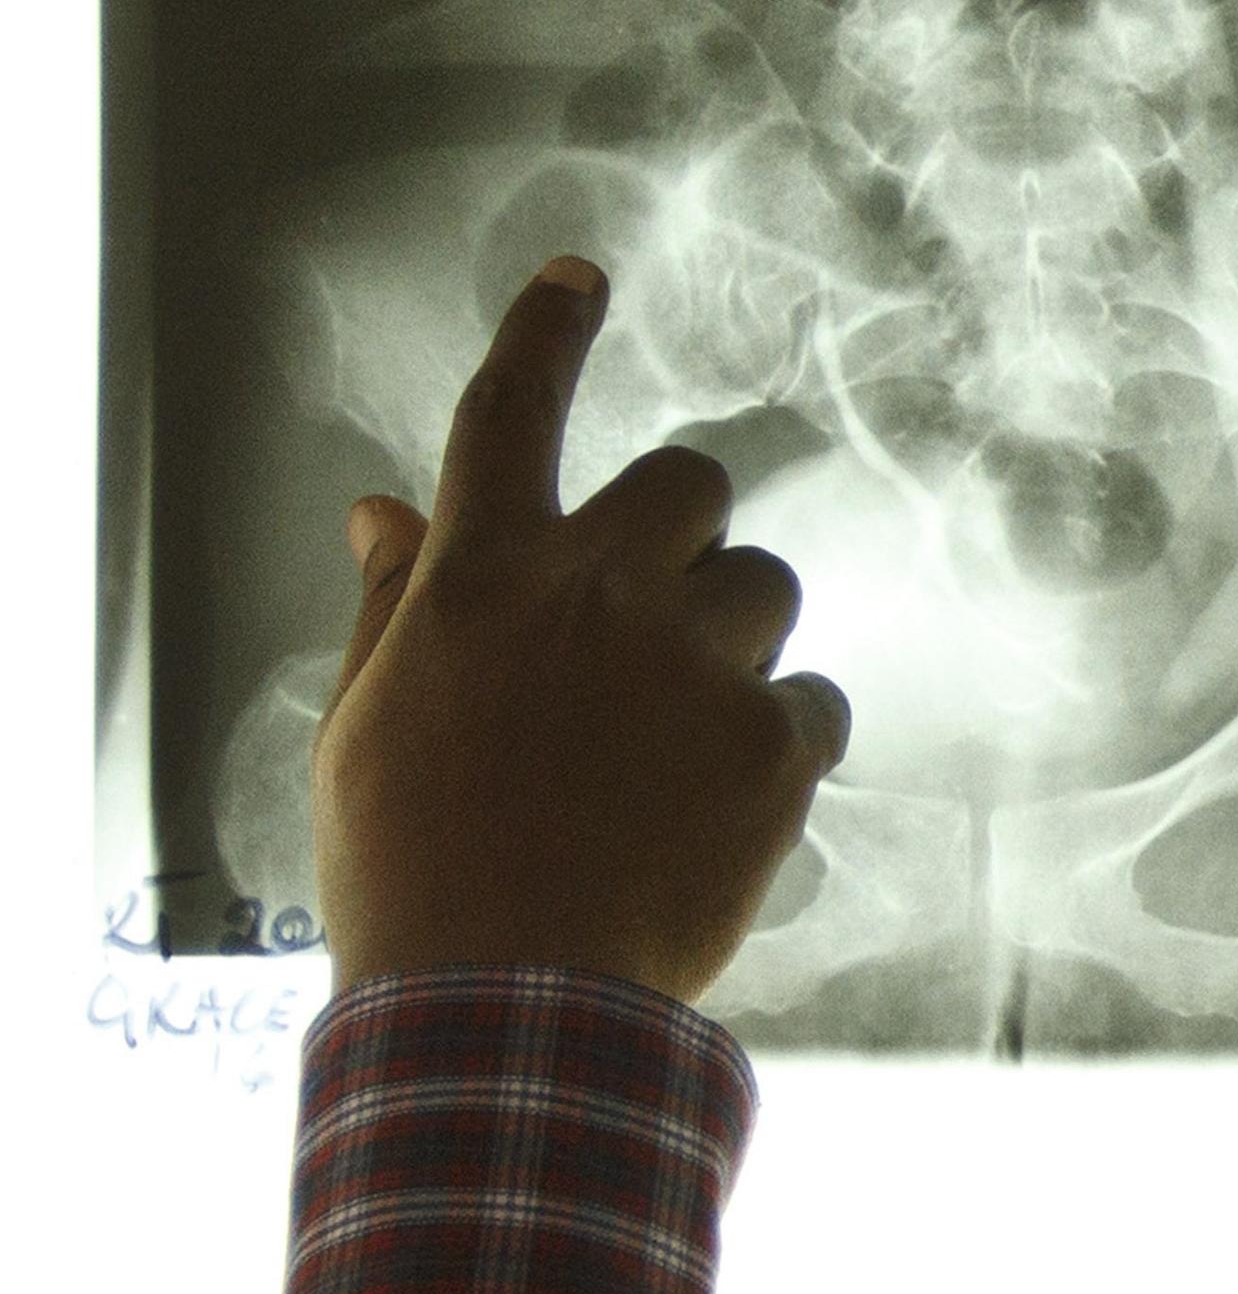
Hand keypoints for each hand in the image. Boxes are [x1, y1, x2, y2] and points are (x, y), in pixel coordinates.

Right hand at [310, 255, 851, 1002]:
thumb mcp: (366, 728)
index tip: (582, 278)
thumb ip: (394, 603)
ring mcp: (697, 666)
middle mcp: (602, 594)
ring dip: (736, 637)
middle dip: (683, 531)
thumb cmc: (417, 870)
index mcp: (486, 580)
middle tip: (652, 614)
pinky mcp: (776, 748)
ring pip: (766, 587)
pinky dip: (783, 738)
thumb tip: (383, 511)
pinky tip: (727, 802)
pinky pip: (815, 700)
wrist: (508, 1014)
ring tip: (681, 736)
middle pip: (692, 482)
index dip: (547, 330)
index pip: (513, 414)